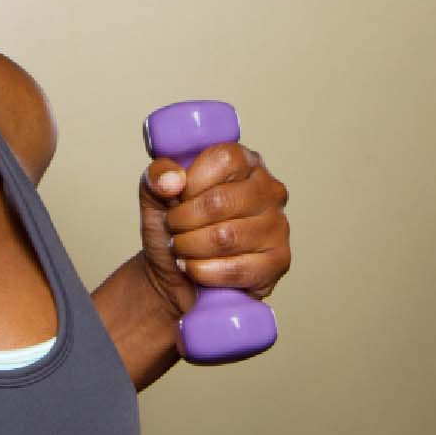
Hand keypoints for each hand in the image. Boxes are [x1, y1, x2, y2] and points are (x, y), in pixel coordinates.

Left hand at [138, 142, 290, 318]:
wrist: (174, 274)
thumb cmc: (174, 228)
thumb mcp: (156, 193)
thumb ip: (158, 175)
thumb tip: (171, 181)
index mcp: (246, 162)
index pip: (224, 160)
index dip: (192, 182)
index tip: (178, 198)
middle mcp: (270, 190)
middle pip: (221, 201)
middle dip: (184, 220)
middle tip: (173, 228)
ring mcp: (278, 226)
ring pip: (226, 237)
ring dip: (190, 247)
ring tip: (181, 248)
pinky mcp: (278, 262)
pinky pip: (236, 269)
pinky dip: (203, 272)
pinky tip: (194, 268)